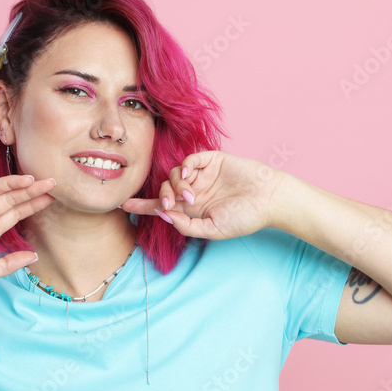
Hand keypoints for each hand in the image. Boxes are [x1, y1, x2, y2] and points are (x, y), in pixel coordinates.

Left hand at [121, 150, 280, 240]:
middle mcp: (194, 191)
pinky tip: (188, 177)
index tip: (122, 205)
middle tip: (170, 204)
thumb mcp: (212, 230)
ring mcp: (202, 175)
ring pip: (174, 174)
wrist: (269, 199)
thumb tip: (164, 214)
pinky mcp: (212, 160)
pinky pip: (190, 160)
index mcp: (192, 209)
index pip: (161, 206)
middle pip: (164, 190)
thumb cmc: (245, 218)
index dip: (142, 206)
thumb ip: (187, 225)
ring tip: (191, 197)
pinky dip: (184, 167)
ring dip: (175, 186)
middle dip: (160, 197)